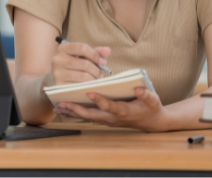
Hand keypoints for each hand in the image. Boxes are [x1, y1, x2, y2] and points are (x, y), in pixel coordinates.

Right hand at [49, 42, 110, 85]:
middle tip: (100, 75)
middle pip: (85, 64)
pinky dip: (88, 87)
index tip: (103, 62)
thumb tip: (108, 50)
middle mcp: (57, 59)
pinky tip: (89, 87)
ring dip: (94, 80)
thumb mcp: (80, 56)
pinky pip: (80, 87)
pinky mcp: (59, 87)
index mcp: (62, 48)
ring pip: (84, 77)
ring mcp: (57, 74)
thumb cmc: (71, 66)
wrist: (52, 80)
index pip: (83, 48)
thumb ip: (94, 52)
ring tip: (95, 80)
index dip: (96, 55)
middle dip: (97, 71)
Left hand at [53, 87, 168, 131]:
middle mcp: (114, 117)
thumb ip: (146, 95)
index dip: (100, 100)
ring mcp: (109, 120)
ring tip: (57, 107)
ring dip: (73, 113)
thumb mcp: (153, 100)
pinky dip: (77, 114)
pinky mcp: (106, 119)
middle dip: (77, 109)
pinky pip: (89, 117)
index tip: (89, 92)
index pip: (110, 106)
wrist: (152, 122)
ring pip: (88, 117)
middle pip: (93, 115)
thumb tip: (137, 88)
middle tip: (62, 104)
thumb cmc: (152, 108)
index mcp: (125, 111)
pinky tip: (65, 110)